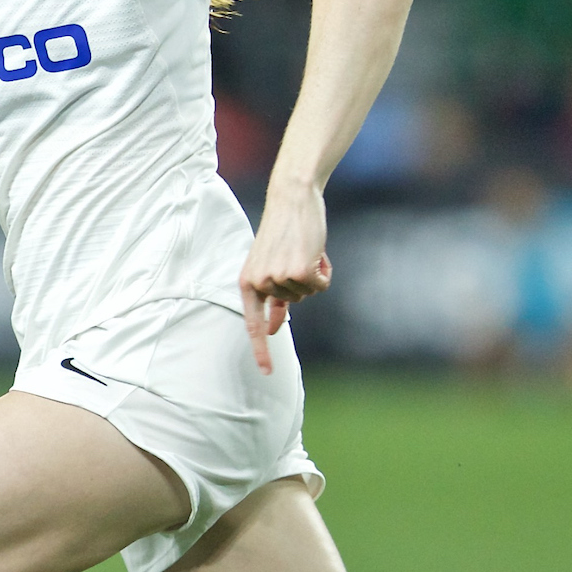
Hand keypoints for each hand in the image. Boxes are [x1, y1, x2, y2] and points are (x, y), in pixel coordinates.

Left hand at [239, 182, 331, 374]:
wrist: (291, 199)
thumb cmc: (283, 233)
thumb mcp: (271, 266)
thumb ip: (272, 298)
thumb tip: (273, 329)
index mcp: (247, 282)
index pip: (253, 324)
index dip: (260, 350)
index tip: (266, 373)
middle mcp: (259, 283)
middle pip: (293, 304)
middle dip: (302, 283)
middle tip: (296, 255)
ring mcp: (278, 278)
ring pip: (308, 294)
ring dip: (313, 274)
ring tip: (304, 249)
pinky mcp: (298, 271)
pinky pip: (320, 286)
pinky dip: (325, 271)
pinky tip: (317, 251)